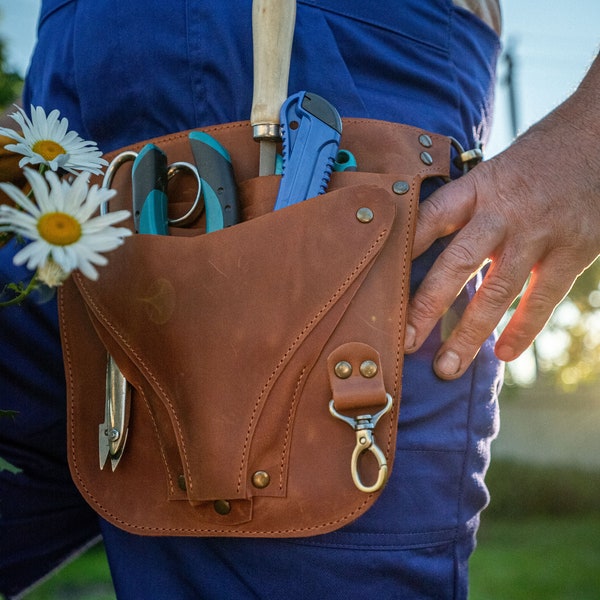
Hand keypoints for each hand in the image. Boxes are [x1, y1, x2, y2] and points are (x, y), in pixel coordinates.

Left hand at [405, 55, 599, 379]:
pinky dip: (523, 330)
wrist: (599, 136)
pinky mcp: (573, 250)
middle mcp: (502, 212)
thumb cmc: (535, 161)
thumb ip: (462, 207)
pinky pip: (542, 299)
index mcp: (476, 188)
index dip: (403, 251)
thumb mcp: (490, 172)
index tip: (378, 284)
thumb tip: (419, 245)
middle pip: (456, 263)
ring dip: (469, 334)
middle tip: (404, 342)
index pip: (430, 220)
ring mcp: (538, 234)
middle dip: (426, 307)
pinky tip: (504, 356)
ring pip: (497, 291)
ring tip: (446, 368)